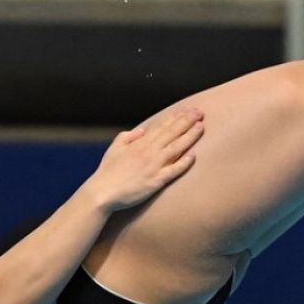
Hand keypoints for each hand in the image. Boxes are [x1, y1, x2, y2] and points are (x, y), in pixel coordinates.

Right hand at [88, 107, 204, 210]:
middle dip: (187, 121)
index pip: (162, 127)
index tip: (188, 110)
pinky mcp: (155, 181)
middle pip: (172, 133)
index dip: (176, 117)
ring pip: (175, 148)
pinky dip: (183, 163)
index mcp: (140, 143)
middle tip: (200, 112)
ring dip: (189, 137)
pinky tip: (193, 155)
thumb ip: (128, 137)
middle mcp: (148, 152)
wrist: (103, 192)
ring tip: (201, 127)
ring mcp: (153, 166)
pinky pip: (173, 171)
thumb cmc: (107, 172)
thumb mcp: (115, 148)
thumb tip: (142, 130)